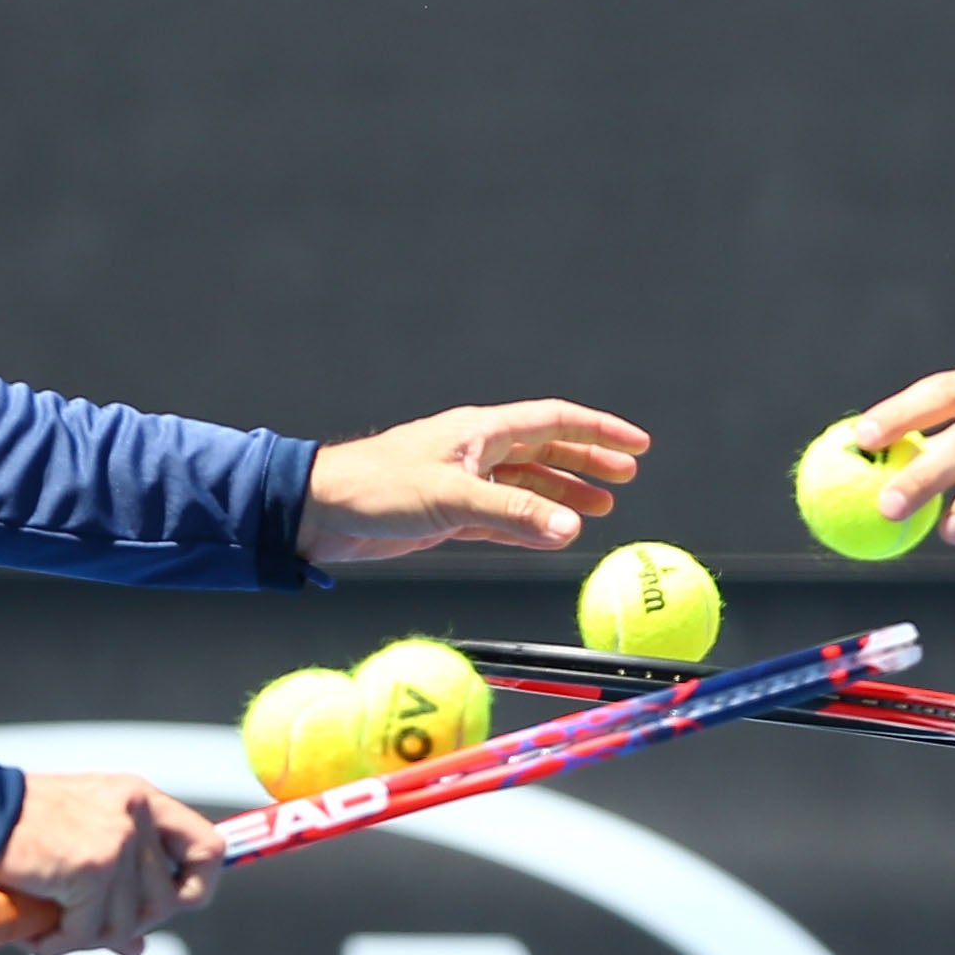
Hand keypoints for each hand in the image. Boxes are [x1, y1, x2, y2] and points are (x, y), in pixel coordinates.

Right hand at [0, 772, 223, 954]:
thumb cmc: (21, 827)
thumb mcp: (81, 844)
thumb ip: (118, 887)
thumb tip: (137, 947)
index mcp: (142, 799)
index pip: (208, 847)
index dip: (200, 886)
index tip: (176, 906)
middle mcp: (137, 814)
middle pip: (165, 902)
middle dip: (124, 925)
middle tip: (79, 925)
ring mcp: (118, 840)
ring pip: (126, 925)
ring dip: (84, 939)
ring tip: (48, 927)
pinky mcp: (92, 868)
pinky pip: (89, 931)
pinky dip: (59, 943)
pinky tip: (35, 933)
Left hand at [295, 400, 648, 562]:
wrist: (317, 512)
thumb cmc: (375, 489)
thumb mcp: (450, 500)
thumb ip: (512, 515)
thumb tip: (572, 527)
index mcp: (479, 431)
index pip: (553, 420)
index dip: (598, 431)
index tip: (637, 446)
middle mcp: (475, 451)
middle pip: (546, 450)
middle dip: (588, 462)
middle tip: (626, 478)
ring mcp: (462, 482)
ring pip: (527, 485)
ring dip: (564, 494)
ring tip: (602, 507)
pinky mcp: (447, 514)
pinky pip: (504, 517)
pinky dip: (532, 524)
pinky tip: (554, 533)